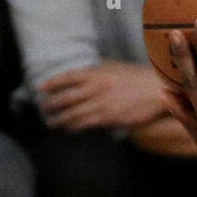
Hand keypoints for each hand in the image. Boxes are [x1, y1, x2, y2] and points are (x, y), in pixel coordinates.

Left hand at [38, 63, 167, 131]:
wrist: (155, 89)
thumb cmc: (137, 78)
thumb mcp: (114, 68)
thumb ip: (97, 73)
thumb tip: (83, 78)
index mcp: (96, 73)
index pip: (67, 77)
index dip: (52, 83)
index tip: (41, 88)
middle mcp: (95, 88)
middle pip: (67, 97)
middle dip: (52, 103)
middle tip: (44, 108)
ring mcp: (101, 104)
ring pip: (74, 113)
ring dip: (60, 119)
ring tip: (52, 122)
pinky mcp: (109, 117)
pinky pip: (86, 123)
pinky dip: (75, 126)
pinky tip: (69, 128)